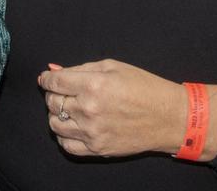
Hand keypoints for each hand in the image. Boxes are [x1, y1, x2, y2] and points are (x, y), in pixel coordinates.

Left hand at [38, 59, 189, 157]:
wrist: (169, 117)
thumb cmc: (145, 88)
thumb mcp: (114, 67)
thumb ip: (81, 68)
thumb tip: (53, 70)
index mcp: (94, 85)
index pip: (54, 82)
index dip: (47, 79)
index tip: (47, 79)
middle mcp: (90, 109)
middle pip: (52, 102)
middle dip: (53, 94)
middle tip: (64, 91)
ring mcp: (92, 131)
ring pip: (54, 124)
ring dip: (57, 114)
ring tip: (71, 108)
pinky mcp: (97, 148)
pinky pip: (66, 145)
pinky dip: (64, 135)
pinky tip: (74, 126)